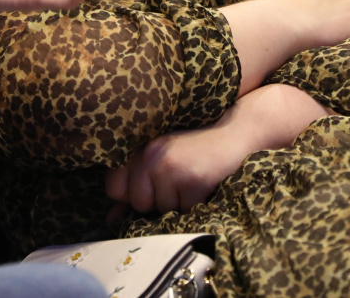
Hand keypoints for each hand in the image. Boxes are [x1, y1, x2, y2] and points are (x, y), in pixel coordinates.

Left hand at [104, 84, 328, 214]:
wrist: (238, 130)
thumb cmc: (197, 146)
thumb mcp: (163, 156)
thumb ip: (135, 184)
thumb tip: (111, 218)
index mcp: (139, 146)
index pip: (113, 188)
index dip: (131, 194)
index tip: (150, 185)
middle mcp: (150, 155)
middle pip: (138, 204)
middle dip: (156, 202)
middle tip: (178, 179)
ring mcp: (171, 167)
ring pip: (162, 210)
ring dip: (178, 203)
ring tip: (192, 177)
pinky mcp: (193, 180)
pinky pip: (185, 211)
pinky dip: (195, 204)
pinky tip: (204, 182)